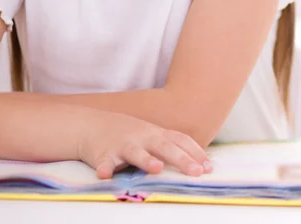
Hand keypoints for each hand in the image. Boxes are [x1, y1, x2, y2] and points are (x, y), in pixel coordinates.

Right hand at [78, 110, 212, 179]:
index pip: (180, 140)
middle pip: (164, 146)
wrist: (90, 125)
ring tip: (156, 168)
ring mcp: (122, 144)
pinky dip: (104, 168)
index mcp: (155, 134)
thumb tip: (201, 162)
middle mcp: (142, 137)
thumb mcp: (150, 136)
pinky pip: (104, 162)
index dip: (195, 152)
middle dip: (181, 159)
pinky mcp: (103, 153)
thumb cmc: (127, 134)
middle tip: (196, 172)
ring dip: (145, 160)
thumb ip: (171, 146)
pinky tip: (104, 175)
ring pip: (135, 152)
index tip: (209, 167)